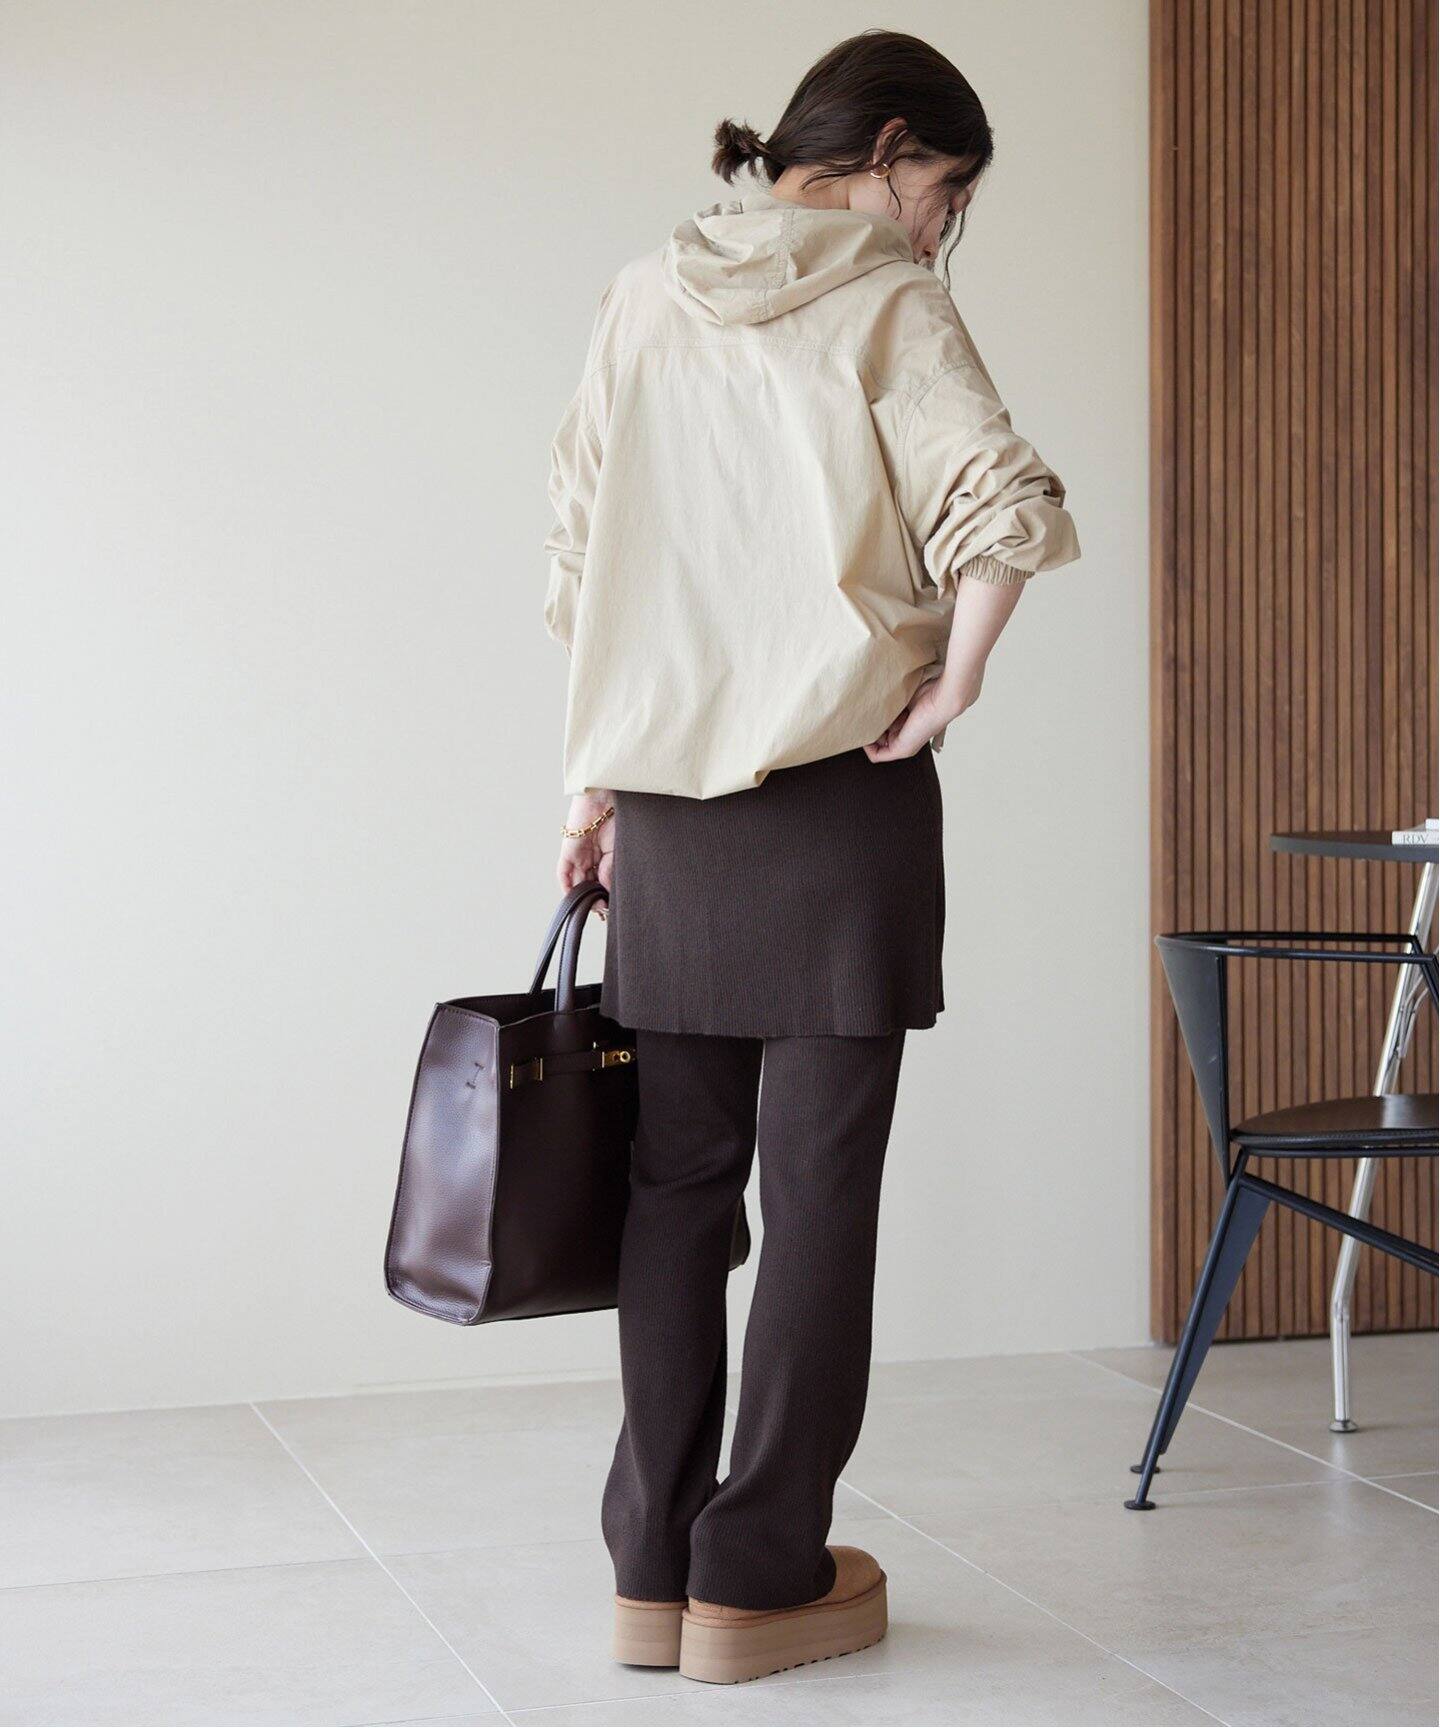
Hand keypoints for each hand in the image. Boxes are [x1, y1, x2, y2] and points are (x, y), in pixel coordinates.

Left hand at [557, 790, 615, 916]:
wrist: (608, 797)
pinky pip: (563, 873)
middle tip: (602, 911)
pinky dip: (567, 886)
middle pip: (589, 883)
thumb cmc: (618, 817)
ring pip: (576, 881)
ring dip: (583, 895)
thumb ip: (611, 871)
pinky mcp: (568, 850)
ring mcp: (578, 854)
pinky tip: (574, 898)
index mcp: (604, 855)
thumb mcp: (619, 850)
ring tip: (593, 906)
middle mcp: (590, 856)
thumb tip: (606, 892)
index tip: (611, 908)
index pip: (602, 880)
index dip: (605, 895)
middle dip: (594, 898)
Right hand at [864, 661, 984, 760]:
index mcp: (907, 724)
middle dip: (868, 728)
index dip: (872, 720)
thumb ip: (890, 697)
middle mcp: (906, 737)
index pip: (883, 728)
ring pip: (877, 745)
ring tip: (864, 722)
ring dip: (868, 735)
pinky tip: (866, 731)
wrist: (942, 699)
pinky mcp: (901, 750)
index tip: (867, 709)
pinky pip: (876, 755)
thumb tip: (870, 692)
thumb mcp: (902, 693)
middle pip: (878, 738)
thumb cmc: (928, 691)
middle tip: (863, 715)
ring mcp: (904, 746)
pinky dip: (867, 746)